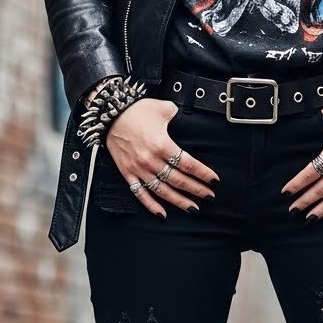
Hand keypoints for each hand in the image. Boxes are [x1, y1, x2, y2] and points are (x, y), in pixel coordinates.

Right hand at [104, 98, 218, 216]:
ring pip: (162, 190)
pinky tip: (162, 214)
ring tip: (192, 208)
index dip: (202, 174)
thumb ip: (176, 114)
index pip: (188, 164)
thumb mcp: (162, 108)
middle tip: (209, 197)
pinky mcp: (127, 173)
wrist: (109, 114)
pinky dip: (151, 205)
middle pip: (178, 180)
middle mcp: (151, 160)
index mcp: (162, 144)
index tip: (213, 180)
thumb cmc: (135, 110)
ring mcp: (138, 169)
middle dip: (196, 190)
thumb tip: (183, 117)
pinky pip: (140, 193)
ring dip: (179, 201)